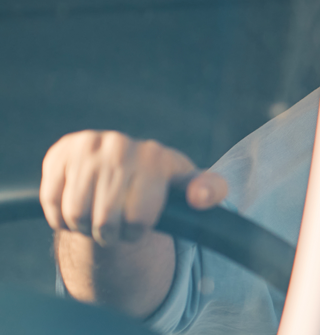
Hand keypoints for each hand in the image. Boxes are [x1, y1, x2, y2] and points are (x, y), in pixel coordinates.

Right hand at [40, 130, 227, 245]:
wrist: (120, 168)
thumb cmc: (158, 185)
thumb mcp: (187, 187)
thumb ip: (208, 191)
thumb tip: (200, 198)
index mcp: (155, 156)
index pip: (139, 218)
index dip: (137, 231)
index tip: (141, 223)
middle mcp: (120, 144)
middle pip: (105, 221)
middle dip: (110, 233)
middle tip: (115, 225)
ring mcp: (87, 146)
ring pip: (76, 215)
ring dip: (84, 227)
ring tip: (97, 216)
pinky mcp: (59, 153)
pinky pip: (52, 202)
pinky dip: (60, 217)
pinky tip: (76, 208)